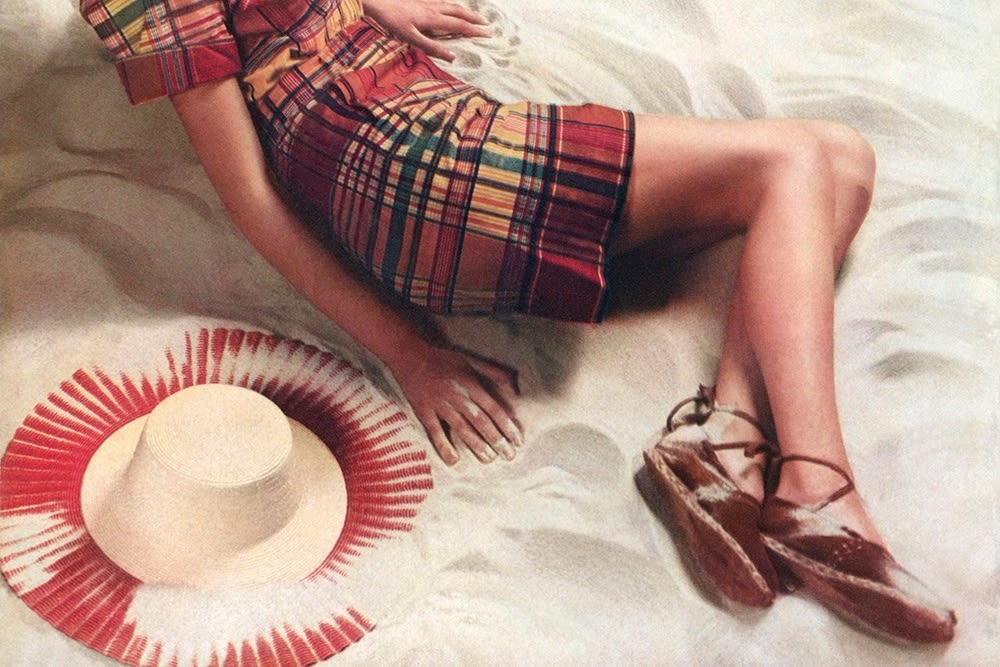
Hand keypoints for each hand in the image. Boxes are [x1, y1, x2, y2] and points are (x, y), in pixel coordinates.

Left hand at [363, 0, 490, 60]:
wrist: (377, 1)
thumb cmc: (392, 21)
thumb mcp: (411, 38)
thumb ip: (432, 47)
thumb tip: (453, 56)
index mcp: (433, 19)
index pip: (459, 25)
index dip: (474, 30)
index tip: (488, 34)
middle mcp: (433, 8)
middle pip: (459, 11)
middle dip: (473, 18)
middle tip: (486, 23)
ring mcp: (427, 2)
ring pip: (451, 4)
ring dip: (464, 10)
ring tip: (473, 15)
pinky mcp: (420, 0)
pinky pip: (442, 1)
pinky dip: (451, 5)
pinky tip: (449, 7)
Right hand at [388, 340, 522, 464]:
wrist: (410, 356)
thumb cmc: (443, 358)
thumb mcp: (471, 360)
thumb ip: (494, 372)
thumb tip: (515, 387)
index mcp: (471, 385)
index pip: (494, 410)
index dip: (507, 427)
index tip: (518, 441)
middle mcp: (458, 397)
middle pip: (482, 423)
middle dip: (497, 441)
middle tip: (509, 456)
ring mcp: (441, 405)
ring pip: (462, 429)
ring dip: (477, 446)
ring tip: (489, 460)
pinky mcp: (424, 412)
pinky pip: (435, 432)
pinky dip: (443, 446)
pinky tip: (453, 460)